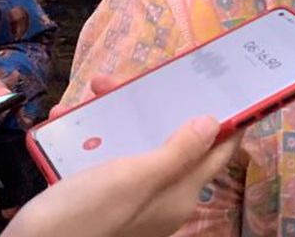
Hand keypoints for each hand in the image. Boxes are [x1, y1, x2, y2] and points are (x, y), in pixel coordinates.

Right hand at [6, 74, 241, 236]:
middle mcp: (160, 197)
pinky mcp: (100, 199)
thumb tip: (215, 125)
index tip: (228, 86)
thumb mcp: (134, 178)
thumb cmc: (84, 217)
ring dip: (115, 115)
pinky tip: (67, 118)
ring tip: (93, 89)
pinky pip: (104, 158)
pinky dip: (89, 136)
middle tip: (134, 77)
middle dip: (154, 105)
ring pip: (133, 143)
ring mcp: (130, 199)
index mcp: (178, 194)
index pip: (216, 153)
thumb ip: (176, 152)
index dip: (228, 121)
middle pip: (169, 139)